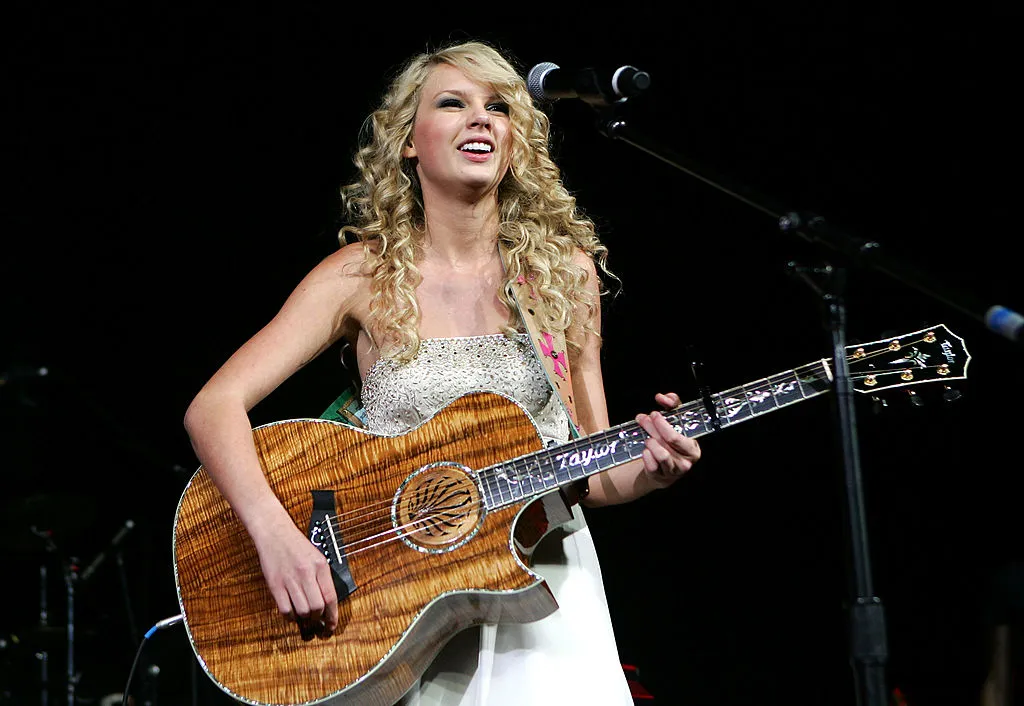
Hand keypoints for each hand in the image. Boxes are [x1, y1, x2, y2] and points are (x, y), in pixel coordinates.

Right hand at [251, 516, 338, 638]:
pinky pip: (285, 610)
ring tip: (304, 615)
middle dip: (318, 618)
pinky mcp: (275, 585)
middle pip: (317, 607)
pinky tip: (291, 613)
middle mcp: (306, 573)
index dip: (333, 616)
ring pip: (302, 611)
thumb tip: (327, 602)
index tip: (332, 625)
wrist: (275, 533)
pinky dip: (290, 616)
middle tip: (316, 619)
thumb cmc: (296, 545)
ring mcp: (290, 580)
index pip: (331, 597)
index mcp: (320, 566)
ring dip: (304, 618)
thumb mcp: (317, 557)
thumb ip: (323, 578)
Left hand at [635, 392, 700, 487]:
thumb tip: (663, 397)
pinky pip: (651, 466)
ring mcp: (674, 471)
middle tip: (642, 419)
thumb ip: (673, 405)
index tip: (654, 414)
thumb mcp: (675, 420)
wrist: (663, 466)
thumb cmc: (671, 440)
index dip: (663, 424)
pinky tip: (645, 450)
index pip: (676, 436)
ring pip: (659, 454)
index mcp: (693, 447)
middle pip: (665, 442)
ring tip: (647, 438)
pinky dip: (646, 456)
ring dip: (650, 442)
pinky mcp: (661, 478)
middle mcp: (686, 461)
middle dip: (651, 428)